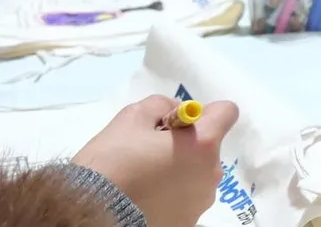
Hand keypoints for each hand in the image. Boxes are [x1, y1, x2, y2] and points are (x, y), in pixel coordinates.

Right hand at [73, 95, 239, 226]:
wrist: (93, 215)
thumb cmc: (114, 162)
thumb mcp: (132, 117)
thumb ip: (161, 105)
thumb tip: (174, 112)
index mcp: (204, 144)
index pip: (227, 112)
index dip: (204, 112)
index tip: (179, 121)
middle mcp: (211, 174)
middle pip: (208, 147)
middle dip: (185, 143)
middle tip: (151, 150)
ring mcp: (202, 202)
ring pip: (197, 174)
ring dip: (180, 169)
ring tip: (145, 176)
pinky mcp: (188, 222)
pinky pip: (186, 197)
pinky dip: (172, 193)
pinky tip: (146, 196)